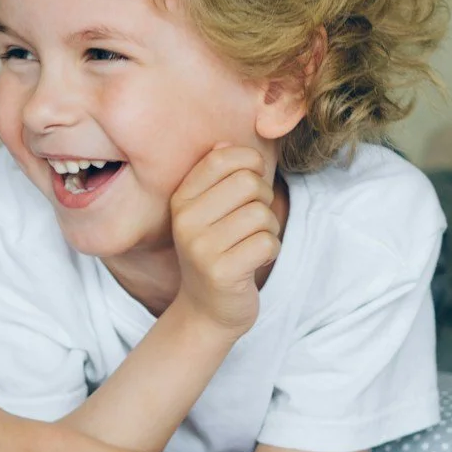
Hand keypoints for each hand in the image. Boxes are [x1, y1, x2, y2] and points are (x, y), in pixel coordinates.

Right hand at [167, 143, 281, 334]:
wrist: (208, 309)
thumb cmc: (218, 252)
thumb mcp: (209, 211)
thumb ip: (219, 177)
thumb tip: (227, 142)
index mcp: (181, 199)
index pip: (223, 157)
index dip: (250, 163)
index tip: (251, 183)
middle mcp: (185, 220)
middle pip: (248, 183)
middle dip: (264, 199)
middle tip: (254, 220)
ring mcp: (200, 247)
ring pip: (261, 214)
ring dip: (269, 229)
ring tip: (253, 242)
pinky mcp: (221, 272)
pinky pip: (267, 243)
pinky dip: (271, 251)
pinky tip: (255, 260)